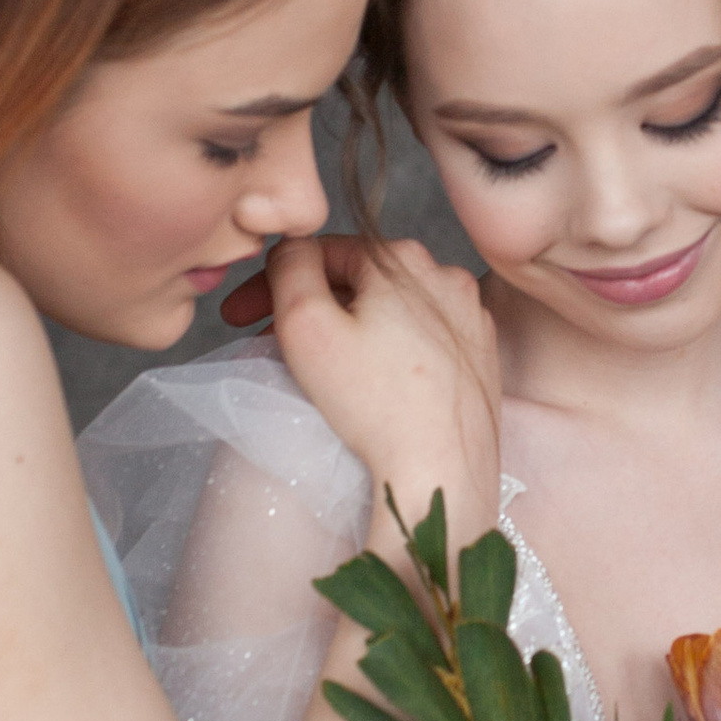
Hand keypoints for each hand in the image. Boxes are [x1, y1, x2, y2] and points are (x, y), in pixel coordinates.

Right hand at [266, 236, 501, 552]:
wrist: (442, 472)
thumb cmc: (373, 402)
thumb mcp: (306, 322)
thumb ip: (290, 267)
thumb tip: (292, 248)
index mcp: (406, 259)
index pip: (322, 252)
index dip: (273, 281)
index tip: (240, 316)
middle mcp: (448, 278)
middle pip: (358, 281)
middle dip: (309, 306)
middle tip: (267, 341)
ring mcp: (471, 319)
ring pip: (390, 311)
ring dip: (348, 328)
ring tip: (315, 366)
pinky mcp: (481, 359)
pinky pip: (421, 342)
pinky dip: (387, 352)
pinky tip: (367, 384)